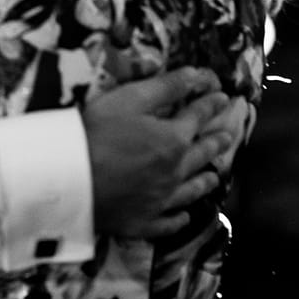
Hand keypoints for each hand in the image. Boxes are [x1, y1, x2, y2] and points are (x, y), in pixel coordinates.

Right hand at [82, 68, 247, 238]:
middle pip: (201, 155)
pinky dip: (180, 219)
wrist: (70, 180)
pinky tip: (184, 217)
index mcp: (173, 140)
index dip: (211, 105)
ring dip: (205, 182)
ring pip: (191, 191)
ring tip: (215, 177)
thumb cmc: (96, 132)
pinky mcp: (144, 222)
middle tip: (228, 137)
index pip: (198, 117)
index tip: (223, 98)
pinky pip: (168, 223)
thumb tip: (196, 74)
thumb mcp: (129, 99)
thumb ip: (165, 87)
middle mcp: (175, 172)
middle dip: (216, 142)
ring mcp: (161, 200)